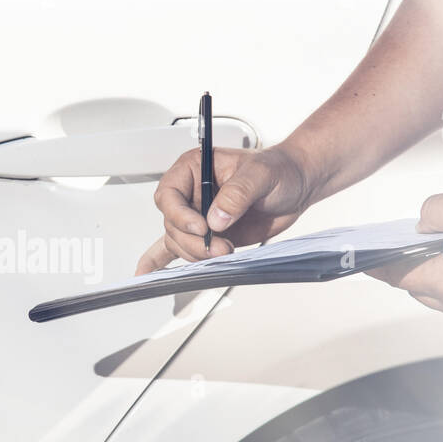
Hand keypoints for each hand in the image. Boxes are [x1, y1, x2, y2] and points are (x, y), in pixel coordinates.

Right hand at [136, 145, 311, 273]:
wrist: (297, 185)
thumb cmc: (279, 169)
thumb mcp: (261, 174)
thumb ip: (237, 194)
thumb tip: (216, 219)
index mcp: (194, 169)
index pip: (169, 195)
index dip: (180, 215)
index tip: (202, 227)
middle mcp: (191, 193)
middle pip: (172, 224)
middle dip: (194, 241)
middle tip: (221, 247)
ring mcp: (198, 215)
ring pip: (178, 241)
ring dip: (197, 253)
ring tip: (225, 252)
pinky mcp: (207, 235)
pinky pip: (175, 248)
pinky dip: (160, 261)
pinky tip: (145, 272)